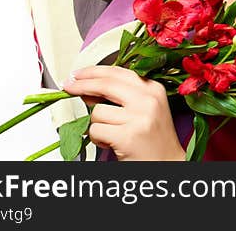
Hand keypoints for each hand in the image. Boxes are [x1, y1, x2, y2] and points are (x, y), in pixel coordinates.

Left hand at [63, 65, 185, 160]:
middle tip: (68, 87)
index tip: (78, 74)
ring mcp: (139, 117)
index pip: (118, 72)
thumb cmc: (153, 139)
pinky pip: (96, 130)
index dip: (93, 71)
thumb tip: (88, 88)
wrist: (167, 164)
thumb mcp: (144, 109)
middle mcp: (148, 99)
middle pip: (105, 84)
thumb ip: (122, 96)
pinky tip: (110, 143)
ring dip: (96, 124)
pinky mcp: (128, 136)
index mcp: (153, 89)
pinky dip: (97, 139)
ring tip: (110, 133)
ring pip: (97, 112)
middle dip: (82, 85)